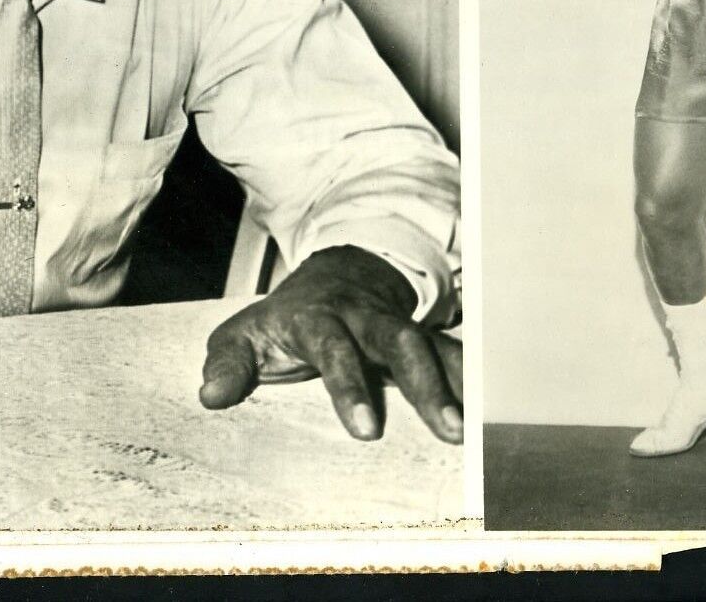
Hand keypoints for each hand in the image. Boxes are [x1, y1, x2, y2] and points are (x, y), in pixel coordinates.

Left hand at [199, 246, 462, 443]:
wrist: (334, 275)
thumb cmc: (285, 319)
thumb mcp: (245, 334)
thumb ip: (228, 364)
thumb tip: (211, 396)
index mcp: (319, 317)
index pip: (334, 348)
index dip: (351, 386)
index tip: (366, 430)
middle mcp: (365, 317)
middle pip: (399, 342)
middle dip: (425, 385)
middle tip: (447, 430)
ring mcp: (398, 323)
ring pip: (433, 347)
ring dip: (456, 385)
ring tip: (473, 430)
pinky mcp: (423, 336)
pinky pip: (454, 354)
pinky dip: (475, 378)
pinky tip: (494, 410)